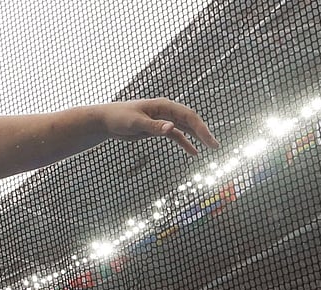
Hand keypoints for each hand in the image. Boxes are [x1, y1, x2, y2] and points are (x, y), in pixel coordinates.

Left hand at [103, 98, 219, 154]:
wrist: (106, 121)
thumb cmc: (118, 118)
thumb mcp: (135, 123)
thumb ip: (153, 126)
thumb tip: (171, 128)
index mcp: (163, 106)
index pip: (188, 115)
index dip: (201, 128)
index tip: (209, 140)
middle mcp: (166, 111)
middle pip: (190, 121)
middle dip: (203, 133)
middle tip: (215, 146)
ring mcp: (163, 120)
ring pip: (185, 128)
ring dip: (197, 137)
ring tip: (211, 148)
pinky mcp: (158, 129)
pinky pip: (176, 136)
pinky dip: (185, 143)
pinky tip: (194, 153)